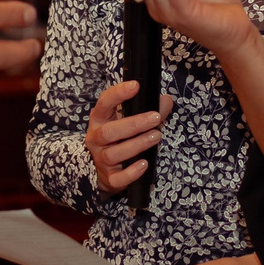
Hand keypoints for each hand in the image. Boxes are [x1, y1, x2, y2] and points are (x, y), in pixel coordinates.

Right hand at [85, 78, 169, 192]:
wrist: (102, 171)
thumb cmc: (118, 139)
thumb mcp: (127, 121)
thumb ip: (147, 110)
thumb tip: (167, 101)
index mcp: (100, 119)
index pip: (104, 103)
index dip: (118, 93)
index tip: (135, 86)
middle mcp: (96, 138)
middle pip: (109, 131)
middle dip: (134, 124)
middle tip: (155, 118)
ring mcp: (101, 159)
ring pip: (114, 153)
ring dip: (137, 144)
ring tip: (156, 136)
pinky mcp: (109, 179)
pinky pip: (118, 178)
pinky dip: (131, 172)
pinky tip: (144, 164)